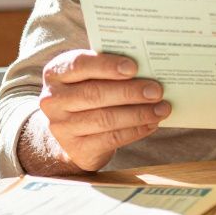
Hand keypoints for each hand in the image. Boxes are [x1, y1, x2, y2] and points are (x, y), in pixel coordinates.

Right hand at [37, 50, 171, 171]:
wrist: (73, 131)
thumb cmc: (89, 92)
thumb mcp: (90, 76)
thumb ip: (109, 68)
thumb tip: (147, 66)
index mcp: (56, 73)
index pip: (79, 65)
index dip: (107, 65)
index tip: (134, 67)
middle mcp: (53, 100)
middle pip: (95, 94)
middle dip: (129, 92)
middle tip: (156, 90)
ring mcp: (62, 127)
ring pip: (105, 119)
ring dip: (138, 113)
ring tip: (162, 108)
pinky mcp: (76, 149)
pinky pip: (111, 139)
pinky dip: (135, 130)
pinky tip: (152, 123)